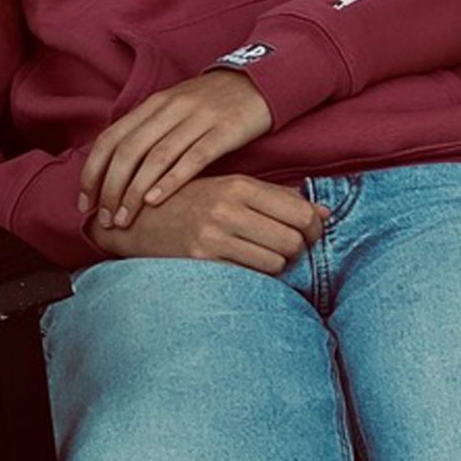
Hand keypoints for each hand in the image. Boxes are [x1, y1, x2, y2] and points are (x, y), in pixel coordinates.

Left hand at [79, 70, 271, 230]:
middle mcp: (171, 108)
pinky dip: (171, 180)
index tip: (85, 201)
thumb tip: (114, 169)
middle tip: (105, 218)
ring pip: (156, 157)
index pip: (111, 138)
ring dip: (135, 192)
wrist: (258, 82)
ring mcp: (198, 118)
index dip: (93, 171)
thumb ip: (148, 130)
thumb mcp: (174, 107)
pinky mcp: (224, 130)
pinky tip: (156, 201)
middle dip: (111, 188)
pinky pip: (193, 158)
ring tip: (125, 219)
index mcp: (154, 103)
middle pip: (129, 151)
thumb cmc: (211, 103)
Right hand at [87, 175, 330, 275]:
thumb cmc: (189, 202)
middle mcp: (228, 207)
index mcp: (239, 184)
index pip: (300, 209)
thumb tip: (324, 213)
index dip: (315, 227)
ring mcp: (214, 235)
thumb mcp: (229, 187)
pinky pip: (251, 276)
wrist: (135, 220)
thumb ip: (275, 197)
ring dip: (278, 265)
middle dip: (299, 249)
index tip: (311, 234)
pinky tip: (245, 266)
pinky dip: (257, 276)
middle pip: (294, 239)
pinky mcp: (202, 260)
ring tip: (263, 257)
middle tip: (290, 250)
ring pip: (277, 262)